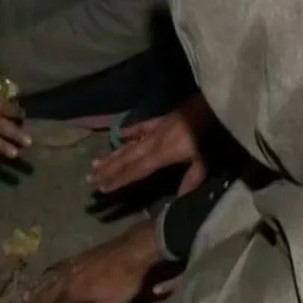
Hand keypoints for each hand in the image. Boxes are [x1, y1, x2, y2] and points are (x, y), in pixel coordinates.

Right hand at [23, 220, 161, 302]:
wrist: (132, 251)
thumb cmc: (120, 284)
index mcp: (69, 291)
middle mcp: (64, 277)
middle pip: (45, 293)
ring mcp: (71, 264)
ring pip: (50, 281)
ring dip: (41, 291)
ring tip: (34, 297)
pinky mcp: (79, 256)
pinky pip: (58, 272)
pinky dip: (52, 280)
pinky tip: (55, 280)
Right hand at [89, 94, 212, 195]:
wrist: (214, 103)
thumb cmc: (212, 134)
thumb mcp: (205, 160)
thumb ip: (191, 179)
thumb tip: (179, 198)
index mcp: (162, 153)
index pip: (135, 171)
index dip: (118, 180)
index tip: (102, 188)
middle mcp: (153, 141)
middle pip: (126, 158)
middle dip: (107, 170)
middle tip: (89, 178)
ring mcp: (156, 129)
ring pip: (129, 144)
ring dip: (111, 154)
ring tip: (95, 163)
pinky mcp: (162, 119)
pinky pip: (141, 127)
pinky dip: (129, 131)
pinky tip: (118, 134)